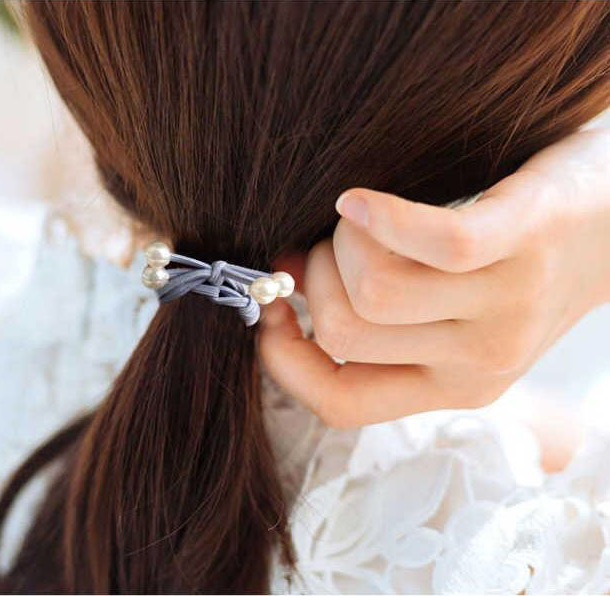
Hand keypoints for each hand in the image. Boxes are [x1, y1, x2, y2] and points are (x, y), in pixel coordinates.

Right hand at [259, 129, 609, 427]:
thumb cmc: (519, 263)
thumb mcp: (452, 317)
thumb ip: (379, 321)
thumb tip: (281, 286)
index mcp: (452, 388)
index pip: (340, 404)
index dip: (283, 360)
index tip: (270, 308)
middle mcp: (479, 362)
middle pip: (343, 330)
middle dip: (313, 277)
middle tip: (333, 245)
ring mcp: (504, 305)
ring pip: (373, 288)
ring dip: (341, 243)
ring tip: (362, 219)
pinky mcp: (524, 239)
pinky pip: (434, 242)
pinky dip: (378, 216)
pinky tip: (358, 200)